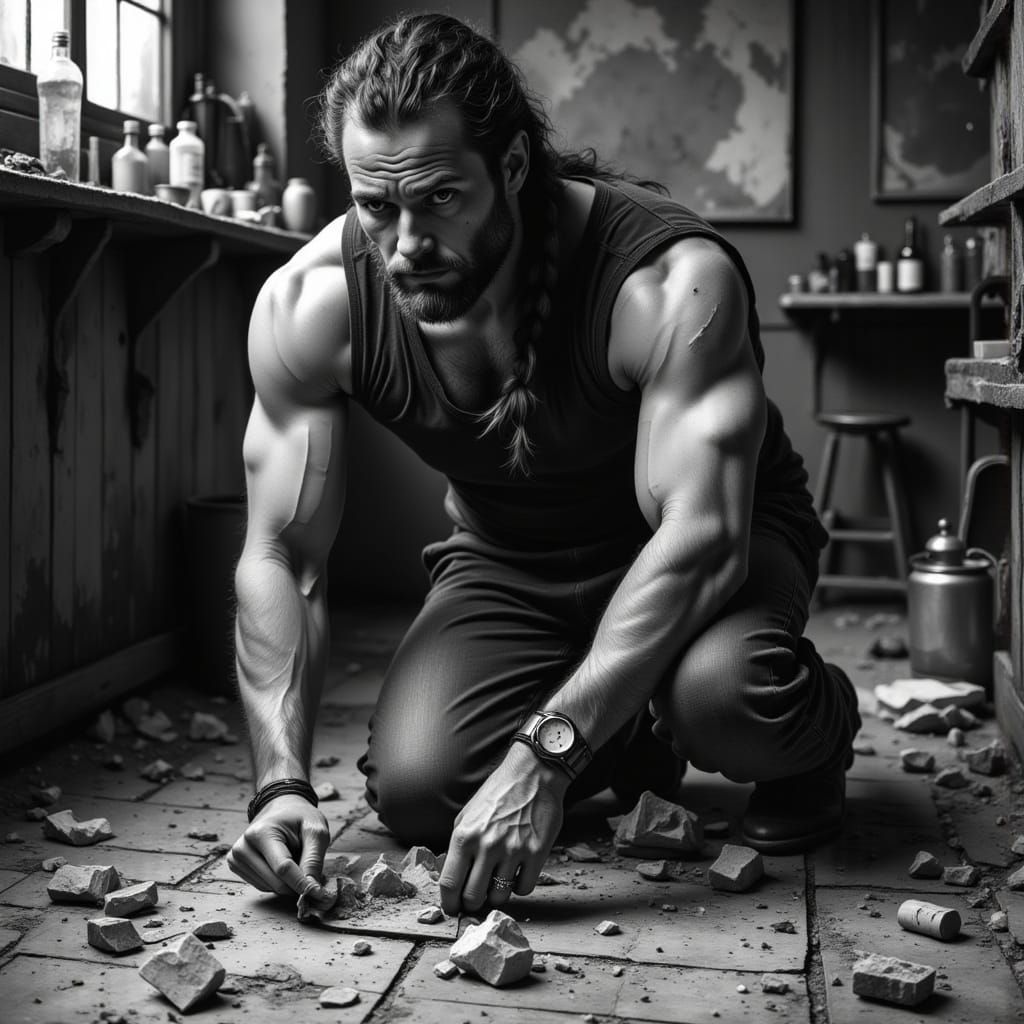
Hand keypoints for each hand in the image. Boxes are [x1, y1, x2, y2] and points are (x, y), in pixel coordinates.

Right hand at [227, 793, 330, 895]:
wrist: (282, 808)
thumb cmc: (300, 817)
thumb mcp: (316, 831)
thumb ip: (314, 859)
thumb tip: (312, 890)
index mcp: (261, 832)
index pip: (283, 868)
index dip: (302, 883)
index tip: (318, 894)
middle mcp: (243, 846)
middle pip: (275, 882)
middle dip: (296, 882)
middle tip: (311, 870)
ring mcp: (236, 857)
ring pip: (269, 887)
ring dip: (287, 882)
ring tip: (293, 858)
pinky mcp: (236, 865)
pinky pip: (262, 886)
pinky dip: (277, 881)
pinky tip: (281, 864)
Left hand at [439, 744, 570, 914]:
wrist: (532, 774)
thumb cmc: (498, 794)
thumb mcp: (467, 815)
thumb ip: (459, 846)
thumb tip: (455, 878)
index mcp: (465, 835)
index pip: (449, 883)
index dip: (448, 903)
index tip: (452, 908)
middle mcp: (487, 845)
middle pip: (472, 897)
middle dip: (472, 903)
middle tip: (476, 899)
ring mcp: (513, 850)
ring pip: (499, 897)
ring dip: (497, 895)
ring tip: (498, 880)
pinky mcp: (537, 853)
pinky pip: (524, 888)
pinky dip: (520, 886)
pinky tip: (518, 872)